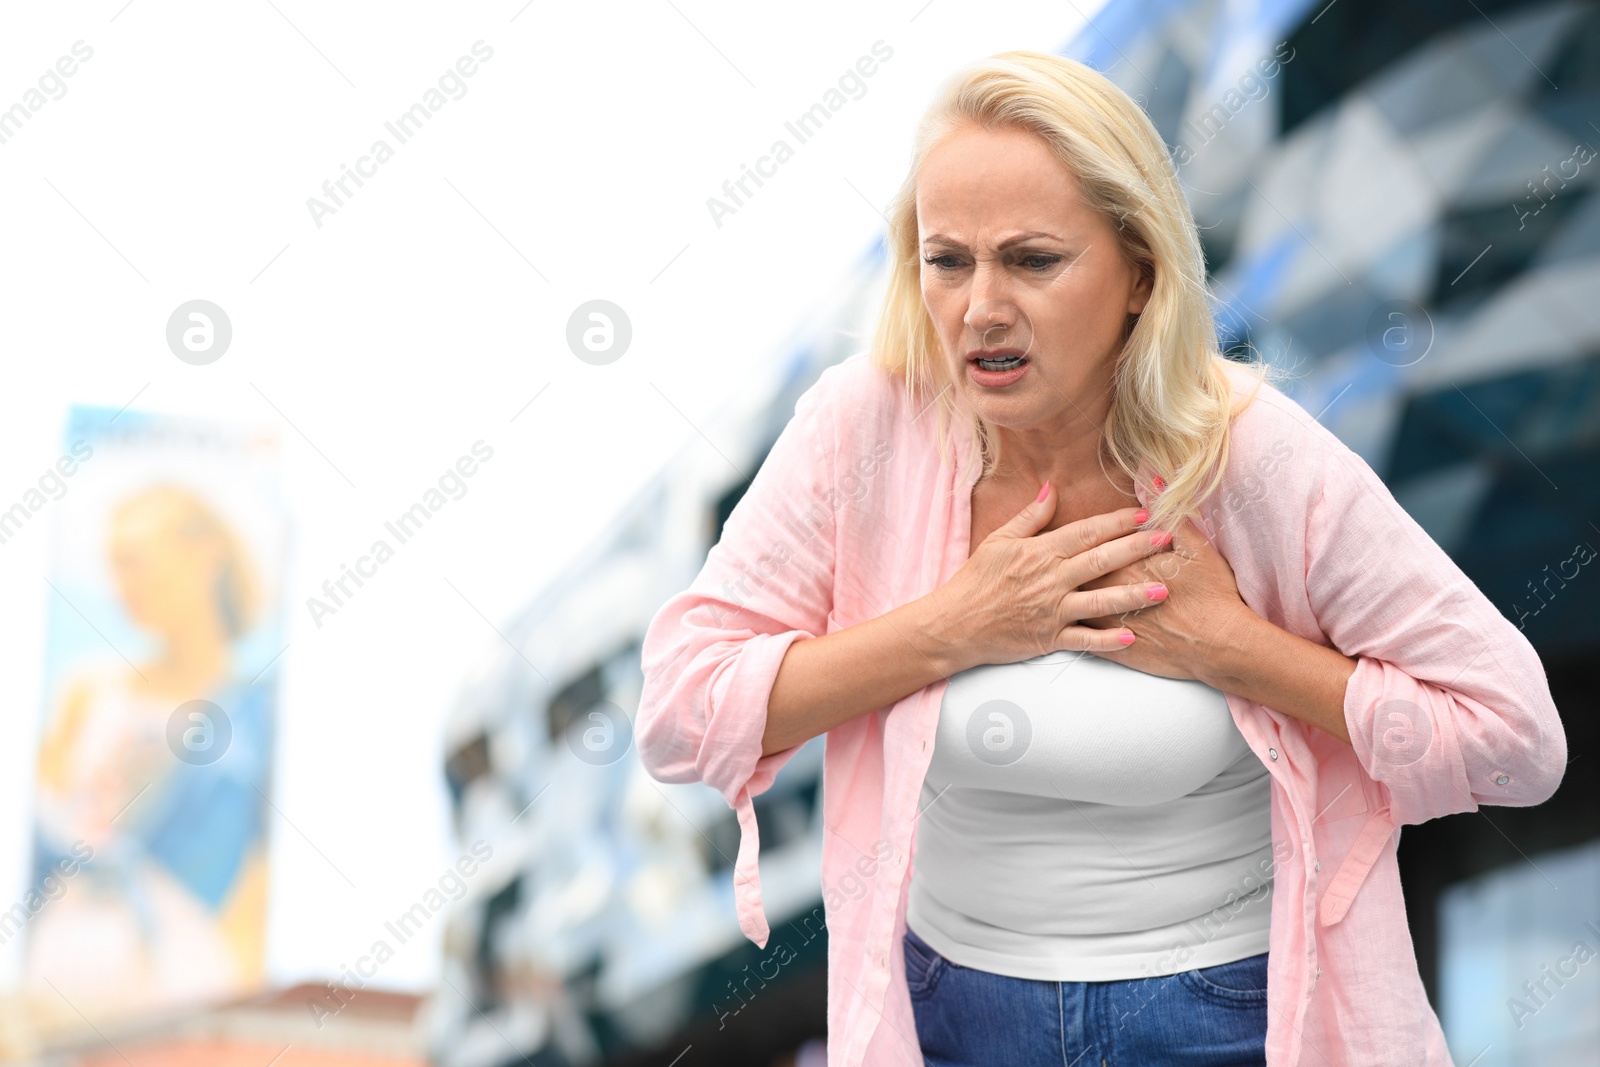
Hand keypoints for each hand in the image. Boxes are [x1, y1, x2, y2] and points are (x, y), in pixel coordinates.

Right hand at [926, 481, 1173, 672]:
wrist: (954, 624)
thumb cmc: (976, 580)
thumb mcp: (999, 541)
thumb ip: (1030, 516)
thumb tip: (1052, 488)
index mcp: (1040, 552)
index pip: (1087, 532)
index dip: (1118, 522)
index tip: (1145, 514)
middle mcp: (1051, 579)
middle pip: (1102, 560)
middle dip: (1138, 549)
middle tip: (1167, 540)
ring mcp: (1051, 610)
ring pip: (1101, 600)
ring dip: (1134, 594)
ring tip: (1164, 589)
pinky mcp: (1049, 638)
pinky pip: (1085, 640)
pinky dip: (1108, 640)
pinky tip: (1132, 637)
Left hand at [1079, 518, 1255, 680]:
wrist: (1221, 644)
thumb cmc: (1212, 593)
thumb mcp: (1196, 546)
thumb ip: (1167, 514)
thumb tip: (1150, 481)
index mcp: (1125, 564)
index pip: (1092, 545)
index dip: (1090, 538)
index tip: (1089, 535)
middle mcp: (1110, 593)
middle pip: (1078, 574)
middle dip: (1071, 566)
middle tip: (1070, 561)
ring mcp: (1111, 624)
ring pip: (1075, 606)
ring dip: (1069, 597)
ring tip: (1068, 588)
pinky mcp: (1116, 651)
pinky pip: (1084, 639)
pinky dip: (1076, 628)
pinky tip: (1073, 621)